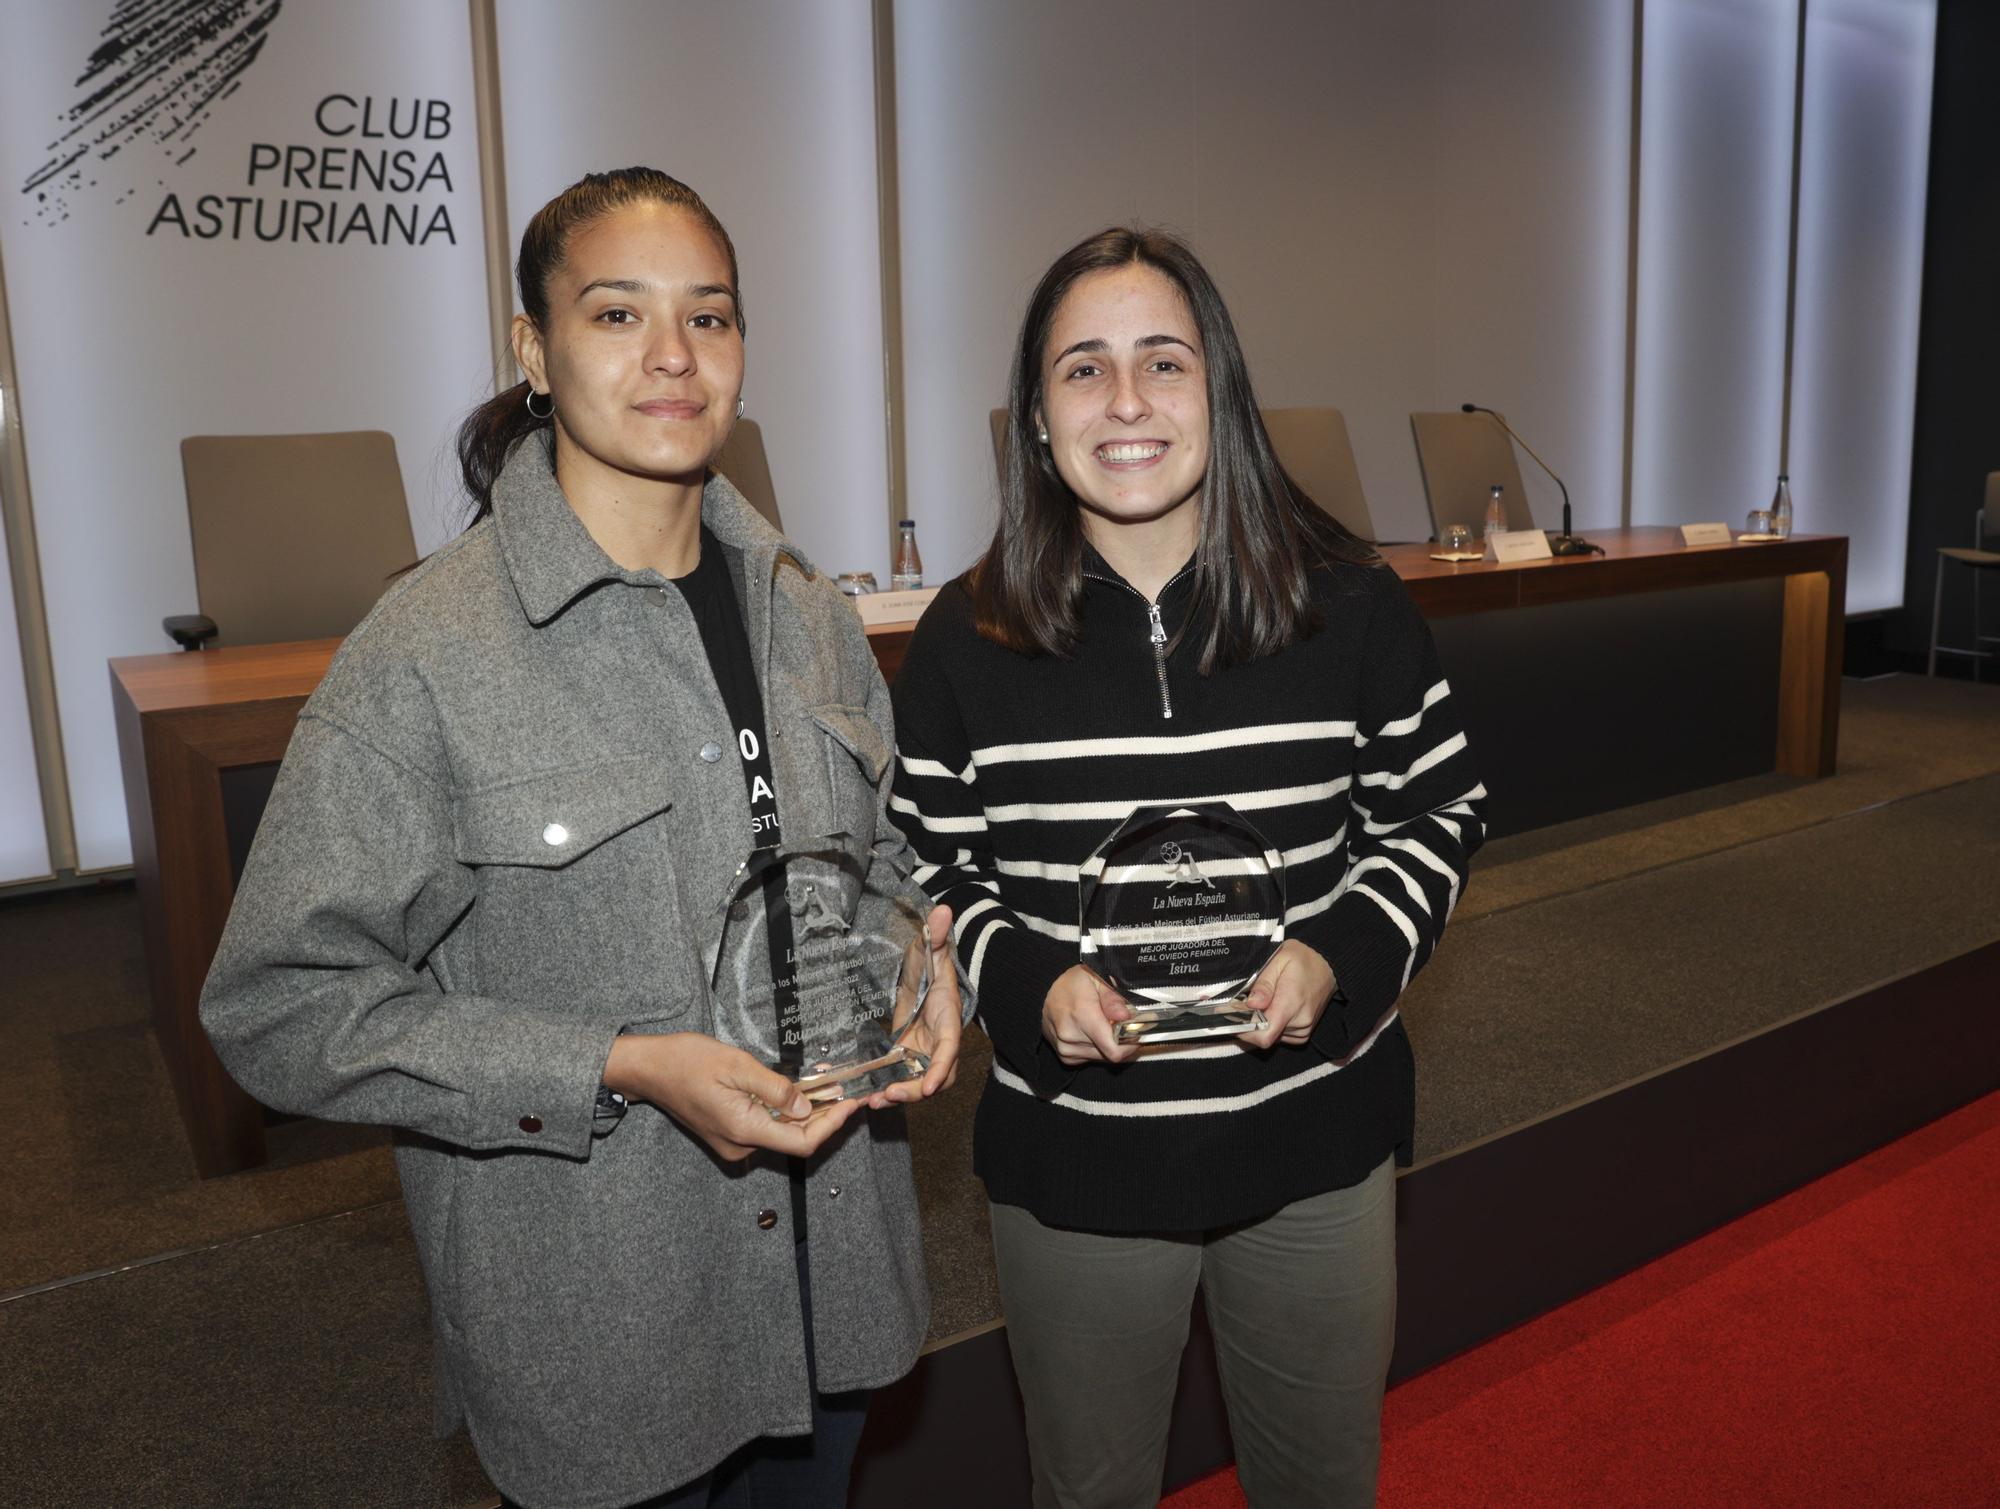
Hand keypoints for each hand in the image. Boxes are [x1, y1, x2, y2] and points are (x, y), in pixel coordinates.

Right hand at [603, 1032, 862, 1162]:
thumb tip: (807, 1107)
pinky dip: (785, 1114)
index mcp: (744, 1129)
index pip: (802, 1142)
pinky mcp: (728, 1136)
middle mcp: (740, 1145)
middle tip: (844, 1089)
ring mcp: (732, 1143)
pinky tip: (796, 1093)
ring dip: (806, 1114)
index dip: (832, 1125)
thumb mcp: (737, 1064)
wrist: (648, 1069)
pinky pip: (766, 1129)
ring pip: (782, 1135)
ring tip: (825, 1086)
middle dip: (824, 1116)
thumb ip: (776, 1088)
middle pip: (795, 1141)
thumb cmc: (687, 1060)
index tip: (851, 1103)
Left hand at [867, 904, 962, 1107]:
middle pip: (935, 1077)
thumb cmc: (932, 964)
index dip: (941, 1069)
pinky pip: (900, 1077)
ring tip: (872, 1102)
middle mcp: (939, 1041)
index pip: (949, 1048)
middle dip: (915, 1090)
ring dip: (898, 1095)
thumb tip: (943, 910)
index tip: (931, 1087)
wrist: (926, 978)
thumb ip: (937, 935)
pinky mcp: (908, 1057)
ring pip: (917, 1083)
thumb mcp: (931, 949)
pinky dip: (885, 1088)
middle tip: (888, 1095)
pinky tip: (864, 1096)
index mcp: (947, 1018)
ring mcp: (924, 1052)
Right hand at [1041, 964, 1139, 1066]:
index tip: (1136, 1033)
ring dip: (1108, 1045)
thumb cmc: (1075, 982)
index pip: (1113, 1049)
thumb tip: (1125, 1017)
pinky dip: (1097, 1049)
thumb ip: (1113, 998)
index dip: (1130, 1044)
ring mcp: (1065, 1048)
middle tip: (1120, 1024)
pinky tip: (1093, 1032)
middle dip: (1120, 1042)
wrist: (1051, 990)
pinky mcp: (1064, 1056)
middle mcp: (1070, 1035)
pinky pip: (1091, 1059)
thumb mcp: (1098, 978)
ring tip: (1104, 1025)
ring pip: (1102, 1058)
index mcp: (1081, 1015)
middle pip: (1110, 1054)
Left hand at [1238, 941, 1337, 1050]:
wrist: (1328, 965)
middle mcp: (1300, 1022)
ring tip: (1265, 999)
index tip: (1232, 1016)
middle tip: (1246, 1001)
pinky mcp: (1304, 1033)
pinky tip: (1274, 1006)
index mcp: (1292, 1003)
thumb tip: (1252, 1004)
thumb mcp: (1279, 959)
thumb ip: (1264, 983)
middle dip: (1250, 1021)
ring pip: (1270, 1036)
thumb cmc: (1303, 959)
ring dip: (1262, 1022)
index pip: (1264, 1034)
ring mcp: (1304, 1030)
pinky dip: (1272, 1024)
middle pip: (1263, 1035)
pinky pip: (1280, 1035)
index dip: (1244, 1030)